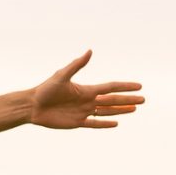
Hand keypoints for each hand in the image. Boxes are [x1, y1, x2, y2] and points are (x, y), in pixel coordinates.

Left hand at [27, 51, 145, 128]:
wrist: (32, 106)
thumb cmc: (45, 89)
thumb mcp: (62, 76)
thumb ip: (76, 65)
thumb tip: (90, 51)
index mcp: (86, 90)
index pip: (110, 87)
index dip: (124, 87)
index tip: (138, 86)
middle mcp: (87, 101)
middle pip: (112, 100)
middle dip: (127, 100)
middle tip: (143, 100)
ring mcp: (83, 112)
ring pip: (106, 112)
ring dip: (121, 110)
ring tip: (134, 109)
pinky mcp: (76, 122)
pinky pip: (94, 124)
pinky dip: (105, 124)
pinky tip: (116, 123)